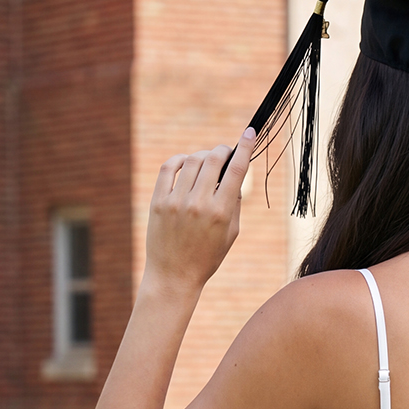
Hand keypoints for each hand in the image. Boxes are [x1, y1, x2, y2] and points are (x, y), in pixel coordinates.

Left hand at [143, 130, 257, 292]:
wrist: (174, 276)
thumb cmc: (206, 258)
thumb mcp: (230, 234)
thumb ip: (234, 204)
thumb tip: (234, 176)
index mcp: (221, 213)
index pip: (236, 170)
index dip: (245, 147)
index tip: (250, 132)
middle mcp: (198, 203)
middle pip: (213, 159)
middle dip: (223, 150)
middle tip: (225, 153)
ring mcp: (176, 201)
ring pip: (193, 160)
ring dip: (203, 156)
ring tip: (206, 164)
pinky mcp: (159, 201)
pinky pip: (170, 167)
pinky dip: (181, 160)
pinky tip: (186, 165)